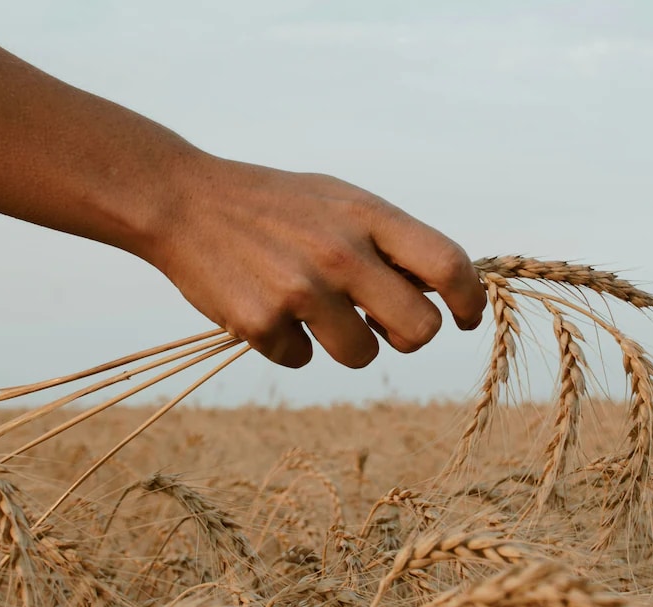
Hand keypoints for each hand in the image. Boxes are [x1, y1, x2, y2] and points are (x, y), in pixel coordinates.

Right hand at [136, 153, 486, 368]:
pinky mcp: (262, 324)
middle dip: (407, 336)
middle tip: (383, 325)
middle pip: (419, 330)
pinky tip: (266, 308)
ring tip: (314, 311)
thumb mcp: (337, 200)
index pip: (447, 265)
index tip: (466, 317)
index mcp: (367, 216)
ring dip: (347, 345)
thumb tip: (438, 294)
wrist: (183, 201)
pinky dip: (289, 345)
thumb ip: (387, 241)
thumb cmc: (273, 204)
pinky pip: (302, 360)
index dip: (469, 300)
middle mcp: (341, 253)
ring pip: (362, 355)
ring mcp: (301, 291)